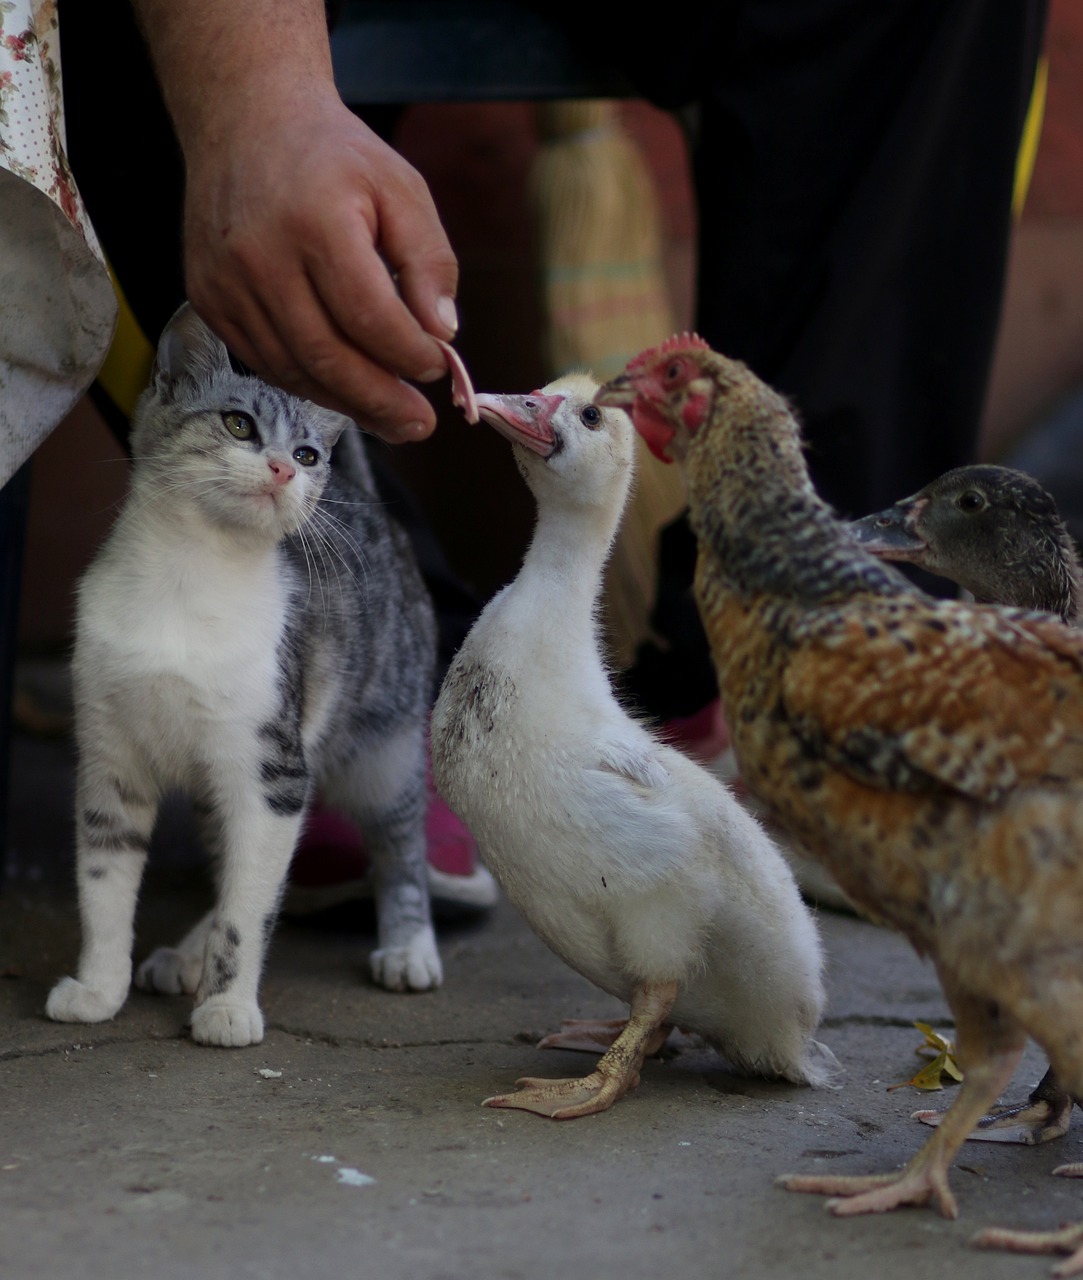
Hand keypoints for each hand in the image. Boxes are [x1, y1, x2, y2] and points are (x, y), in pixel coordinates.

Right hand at [182, 88, 458, 441]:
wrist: (245, 121)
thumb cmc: (335, 157)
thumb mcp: (402, 188)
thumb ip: (430, 260)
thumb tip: (443, 333)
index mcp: (315, 221)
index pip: (368, 316)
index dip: (408, 354)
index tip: (437, 366)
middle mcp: (260, 255)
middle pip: (326, 355)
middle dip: (379, 400)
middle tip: (418, 425)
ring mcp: (226, 281)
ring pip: (293, 369)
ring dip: (347, 402)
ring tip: (389, 418)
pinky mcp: (208, 298)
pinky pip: (265, 361)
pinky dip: (309, 384)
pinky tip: (345, 391)